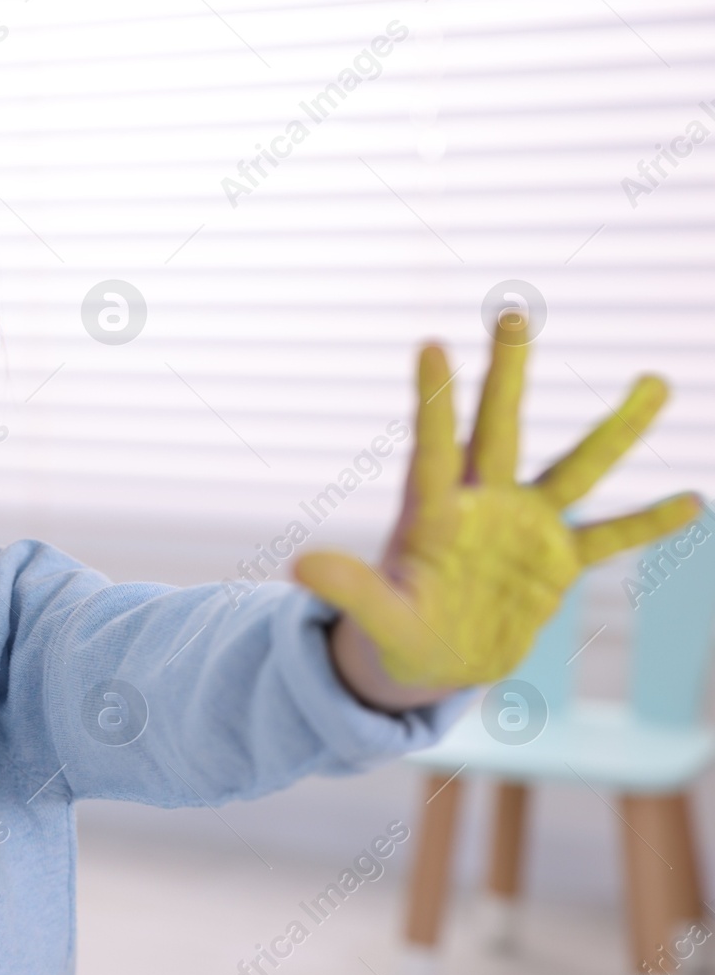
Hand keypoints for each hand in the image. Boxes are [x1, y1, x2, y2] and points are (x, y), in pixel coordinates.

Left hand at [294, 313, 701, 706]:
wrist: (434, 661)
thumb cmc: (395, 634)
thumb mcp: (374, 617)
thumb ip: (347, 589)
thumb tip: (299, 565)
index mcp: (430, 515)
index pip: (432, 449)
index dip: (432, 401)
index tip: (430, 343)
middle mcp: (480, 506)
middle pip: (497, 430)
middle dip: (506, 375)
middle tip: (513, 313)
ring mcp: (523, 528)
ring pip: (574, 469)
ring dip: (615, 430)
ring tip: (656, 381)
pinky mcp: (556, 562)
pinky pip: (609, 537)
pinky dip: (647, 522)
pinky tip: (691, 500)